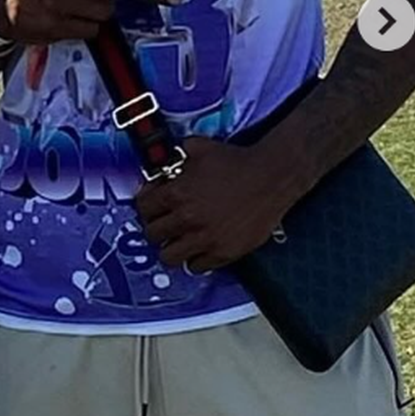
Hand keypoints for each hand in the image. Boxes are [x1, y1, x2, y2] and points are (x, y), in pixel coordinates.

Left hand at [134, 137, 290, 272]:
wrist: (271, 178)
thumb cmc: (237, 162)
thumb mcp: (199, 148)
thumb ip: (177, 154)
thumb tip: (166, 159)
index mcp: (176, 194)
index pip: (143, 208)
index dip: (147, 206)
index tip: (154, 206)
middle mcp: (186, 219)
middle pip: (152, 235)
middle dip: (157, 227)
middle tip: (165, 224)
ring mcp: (204, 239)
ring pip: (169, 257)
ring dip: (171, 248)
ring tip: (178, 241)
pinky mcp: (223, 252)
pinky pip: (196, 267)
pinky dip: (195, 259)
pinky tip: (200, 248)